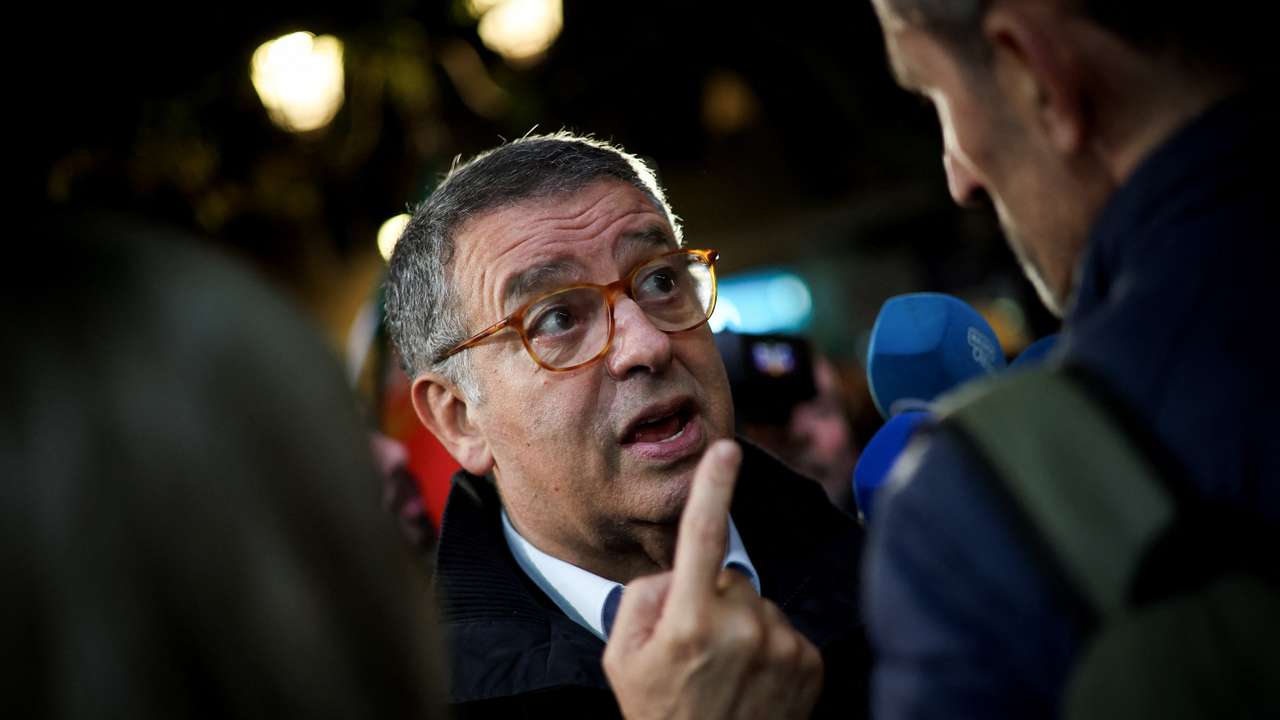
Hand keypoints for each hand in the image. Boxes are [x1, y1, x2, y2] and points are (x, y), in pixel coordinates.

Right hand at [603, 440, 823, 719]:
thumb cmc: (660, 714)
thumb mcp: (622, 658)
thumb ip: (642, 598)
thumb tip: (679, 572)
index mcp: (688, 623)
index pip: (701, 539)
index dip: (713, 488)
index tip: (725, 450)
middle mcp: (741, 630)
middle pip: (727, 575)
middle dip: (710, 597)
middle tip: (695, 650)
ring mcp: (780, 647)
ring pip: (757, 602)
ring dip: (742, 624)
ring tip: (725, 671)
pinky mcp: (809, 662)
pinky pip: (783, 628)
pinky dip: (768, 646)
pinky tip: (752, 680)